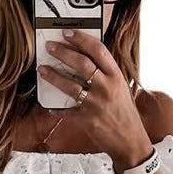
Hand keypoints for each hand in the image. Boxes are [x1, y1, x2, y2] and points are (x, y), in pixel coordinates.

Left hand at [40, 29, 152, 171]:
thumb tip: (85, 59)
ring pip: (70, 85)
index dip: (81, 39)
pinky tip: (48, 105)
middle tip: (50, 47)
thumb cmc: (124, 113)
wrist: (130, 140)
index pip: (98, 50)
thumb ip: (105, 74)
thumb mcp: (120, 88)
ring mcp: (96, 103)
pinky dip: (56, 108)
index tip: (67, 33)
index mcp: (116, 76)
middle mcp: (106, 87)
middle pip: (81, 64)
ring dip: (53, 76)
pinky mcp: (87, 119)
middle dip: (63, 53)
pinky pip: (67, 111)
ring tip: (42, 69)